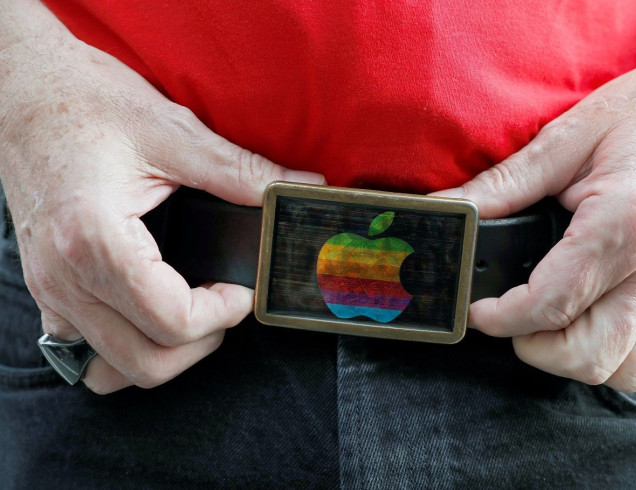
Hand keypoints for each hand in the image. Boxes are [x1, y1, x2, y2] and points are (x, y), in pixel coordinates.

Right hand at [0, 29, 322, 392]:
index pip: (172, 322)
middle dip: (202, 342)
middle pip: (146, 362)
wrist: (23, 90)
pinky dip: (122, 348)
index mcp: (95, 239)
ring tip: (191, 315)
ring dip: (163, 355)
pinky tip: (148, 313)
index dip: (225, 313)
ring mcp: (49, 289)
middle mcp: (64, 277)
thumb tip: (299, 188)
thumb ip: (242, 171)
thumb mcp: (173, 132)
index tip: (243, 289)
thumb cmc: (86, 102)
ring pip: (111, 371)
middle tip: (225, 304)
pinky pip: (81, 350)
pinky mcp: (46, 288)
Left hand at [433, 45, 635, 391]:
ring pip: (620, 370)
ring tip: (542, 319)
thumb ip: (503, 184)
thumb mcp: (564, 139)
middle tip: (506, 316)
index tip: (476, 311)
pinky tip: (582, 320)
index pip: (553, 303)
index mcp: (627, 221)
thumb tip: (451, 210)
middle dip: (531, 345)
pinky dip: (606, 355)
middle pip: (586, 353)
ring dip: (569, 356)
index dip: (501, 317)